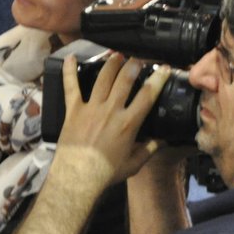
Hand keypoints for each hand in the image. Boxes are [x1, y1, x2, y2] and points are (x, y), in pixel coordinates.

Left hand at [54, 53, 170, 188]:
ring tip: (116, 55)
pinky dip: (69, 71)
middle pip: (125, 80)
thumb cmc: (106, 173)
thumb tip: (162, 141)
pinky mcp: (73, 110)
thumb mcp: (134, 164)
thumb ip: (149, 150)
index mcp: (129, 123)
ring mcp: (91, 108)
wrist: (77, 177)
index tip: (165, 68)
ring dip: (111, 64)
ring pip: (102, 78)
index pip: (148, 95)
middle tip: (137, 59)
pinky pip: (70, 87)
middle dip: (133, 65)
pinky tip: (71, 58)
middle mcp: (111, 110)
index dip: (158, 78)